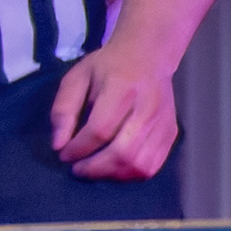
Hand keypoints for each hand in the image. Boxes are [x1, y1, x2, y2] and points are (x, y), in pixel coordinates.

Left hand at [50, 46, 179, 179]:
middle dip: (94, 168)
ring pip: (139, 165)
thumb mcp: (77, 78)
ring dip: (112, 175)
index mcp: (122, 88)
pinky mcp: (171, 133)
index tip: (64, 154)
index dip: (78, 148)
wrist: (149, 55)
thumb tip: (58, 145)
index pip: (100, 130)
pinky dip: (130, 175)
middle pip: (122, 152)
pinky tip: (115, 168)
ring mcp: (163, 122)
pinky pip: (152, 166)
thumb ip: (64, 110)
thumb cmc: (108, 66)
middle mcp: (147, 107)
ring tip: (95, 170)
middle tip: (77, 169)